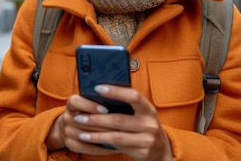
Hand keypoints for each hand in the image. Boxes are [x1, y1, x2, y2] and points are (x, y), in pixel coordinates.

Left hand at [46, 85, 172, 160]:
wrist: (161, 150)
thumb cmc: (144, 125)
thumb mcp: (141, 113)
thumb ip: (126, 105)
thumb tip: (99, 93)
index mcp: (148, 109)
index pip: (133, 96)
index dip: (116, 92)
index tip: (98, 88)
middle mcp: (149, 124)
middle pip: (119, 119)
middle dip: (96, 118)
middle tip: (79, 117)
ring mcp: (147, 139)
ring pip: (116, 136)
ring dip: (96, 134)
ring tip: (81, 132)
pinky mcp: (142, 152)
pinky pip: (118, 147)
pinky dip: (103, 143)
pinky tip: (91, 140)